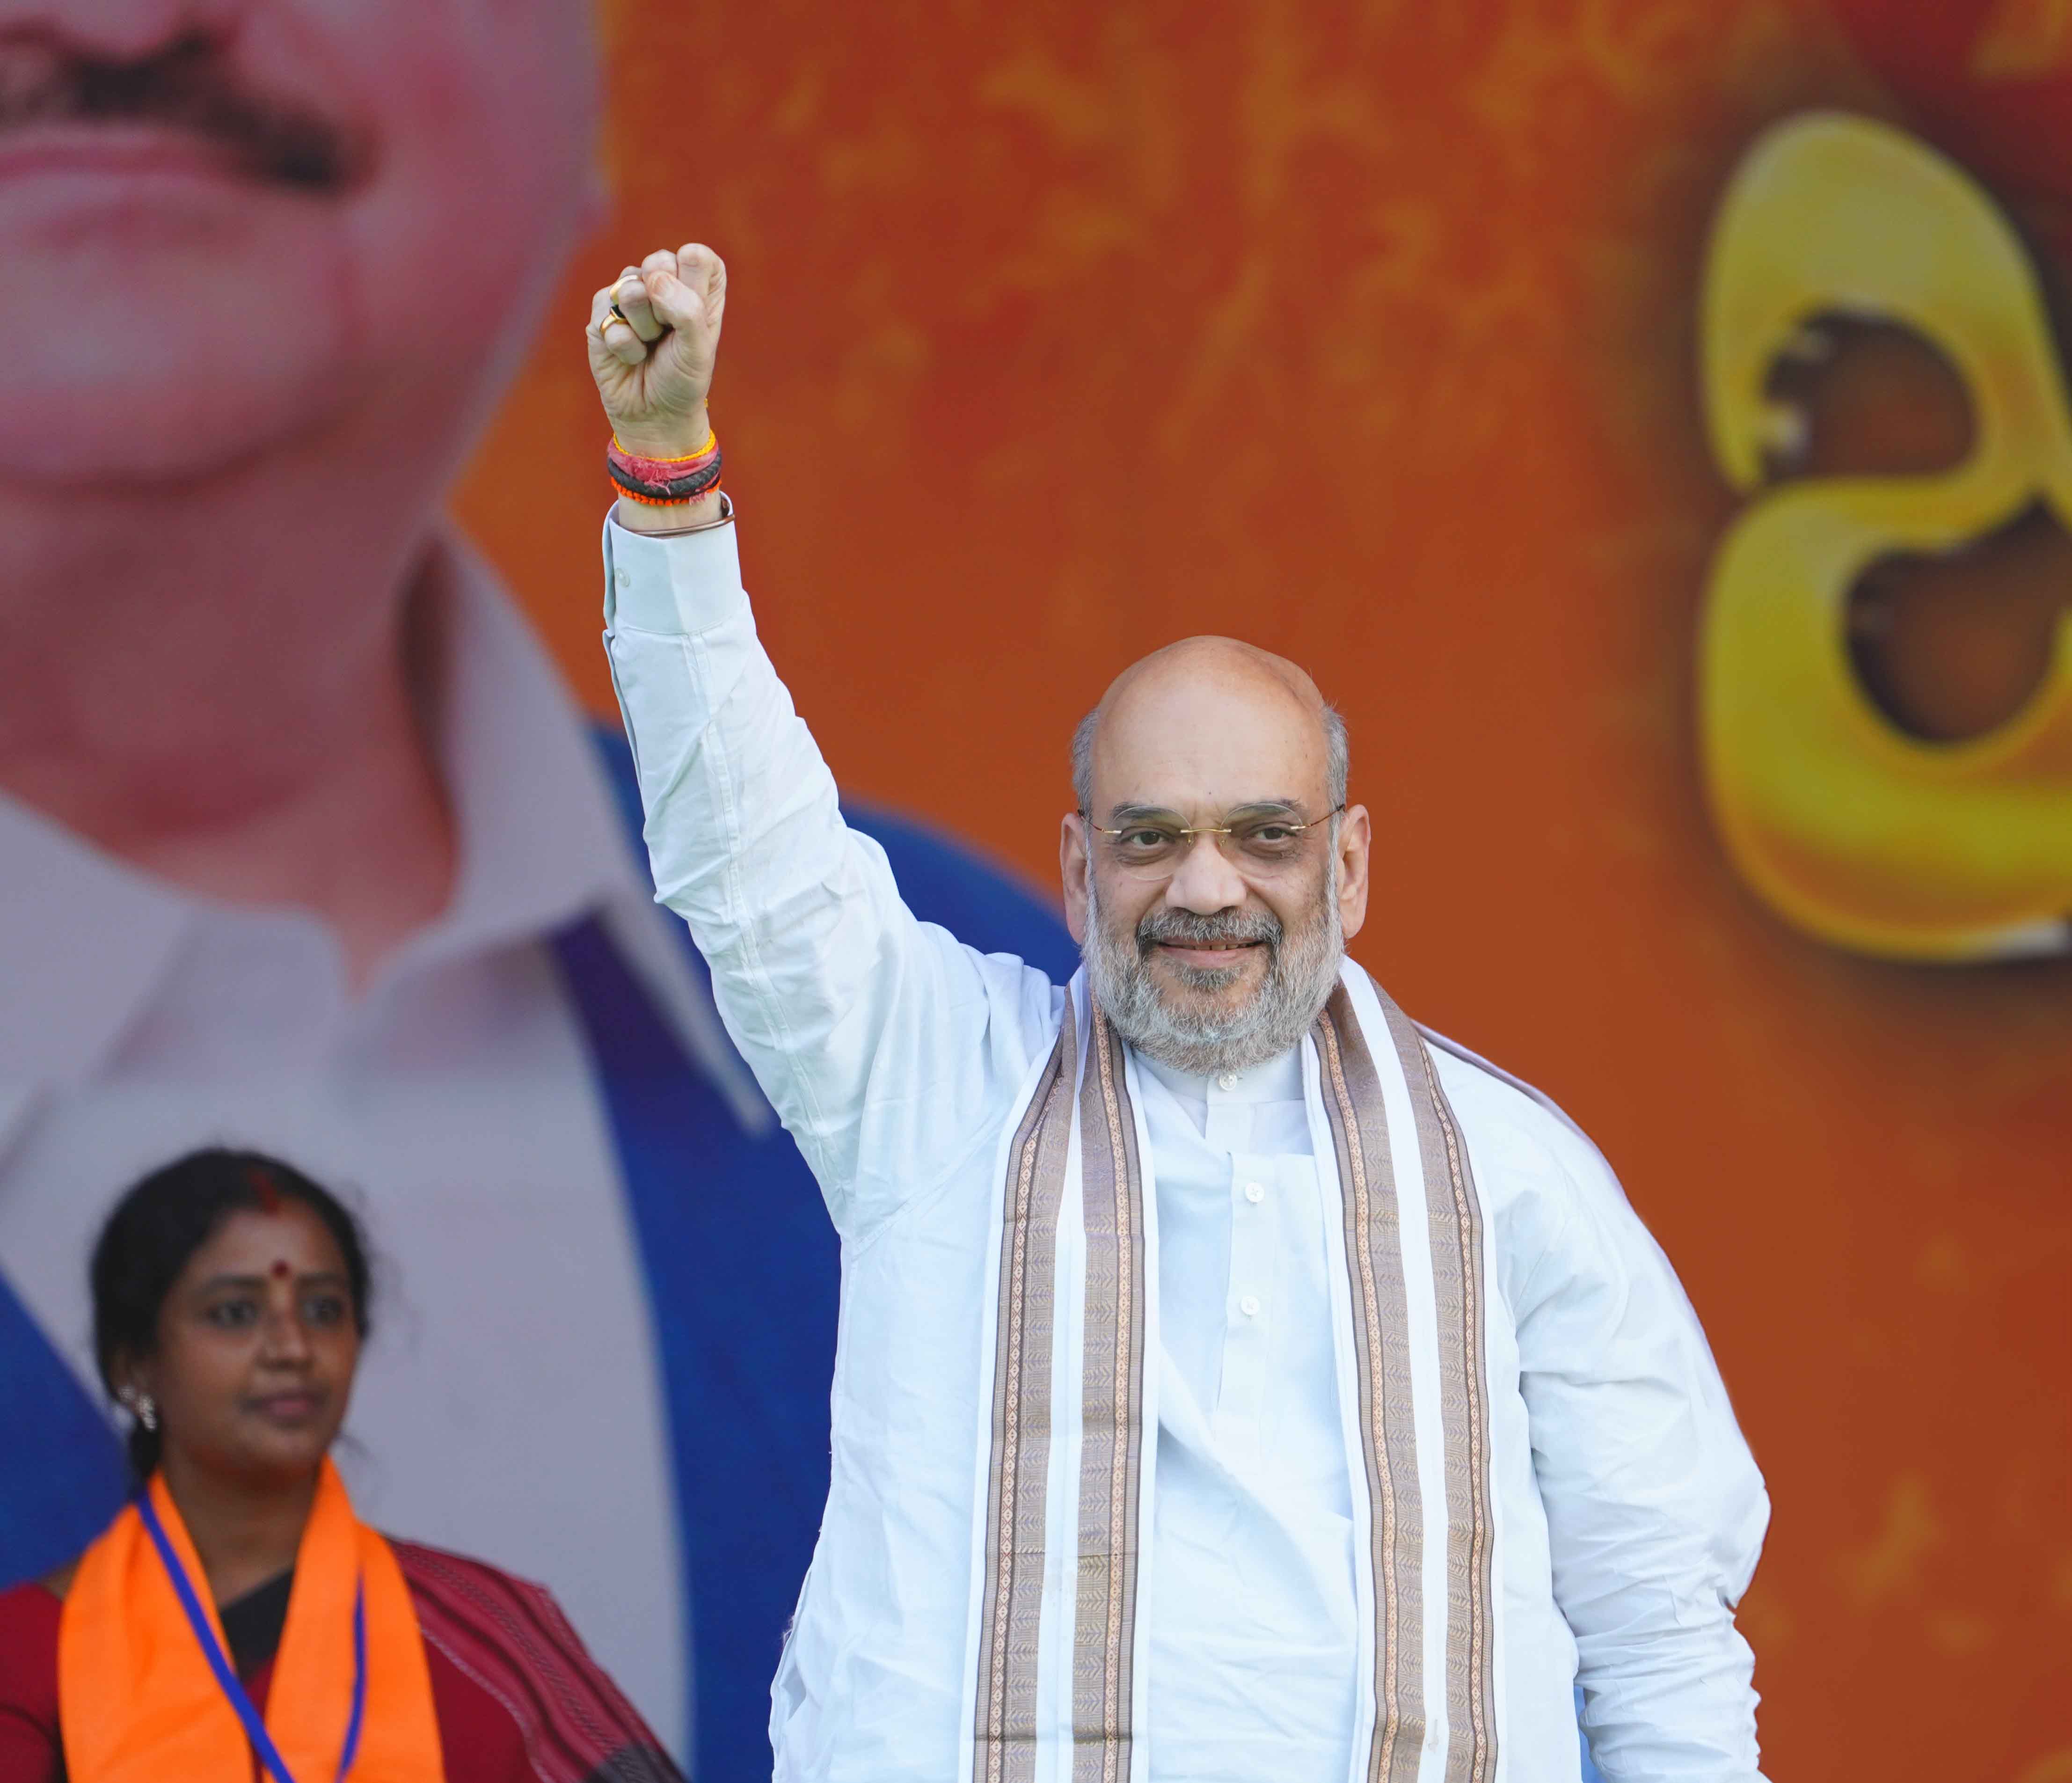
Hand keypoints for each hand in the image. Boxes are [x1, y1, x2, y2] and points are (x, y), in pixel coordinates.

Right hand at [587, 243, 725, 460]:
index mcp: (696, 286)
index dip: (693, 282)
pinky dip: (625, 346)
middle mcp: (662, 283)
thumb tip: (653, 279)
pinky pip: (610, 318)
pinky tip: (632, 357)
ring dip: (645, 328)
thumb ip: (687, 308)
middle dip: (667, 305)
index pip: (696, 256)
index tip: (696, 312)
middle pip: (659, 262)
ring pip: (632, 289)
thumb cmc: (682, 379)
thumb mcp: (699, 348)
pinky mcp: (601, 314)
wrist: (654, 414)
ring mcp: (629, 295)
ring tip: (650, 346)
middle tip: (670, 334)